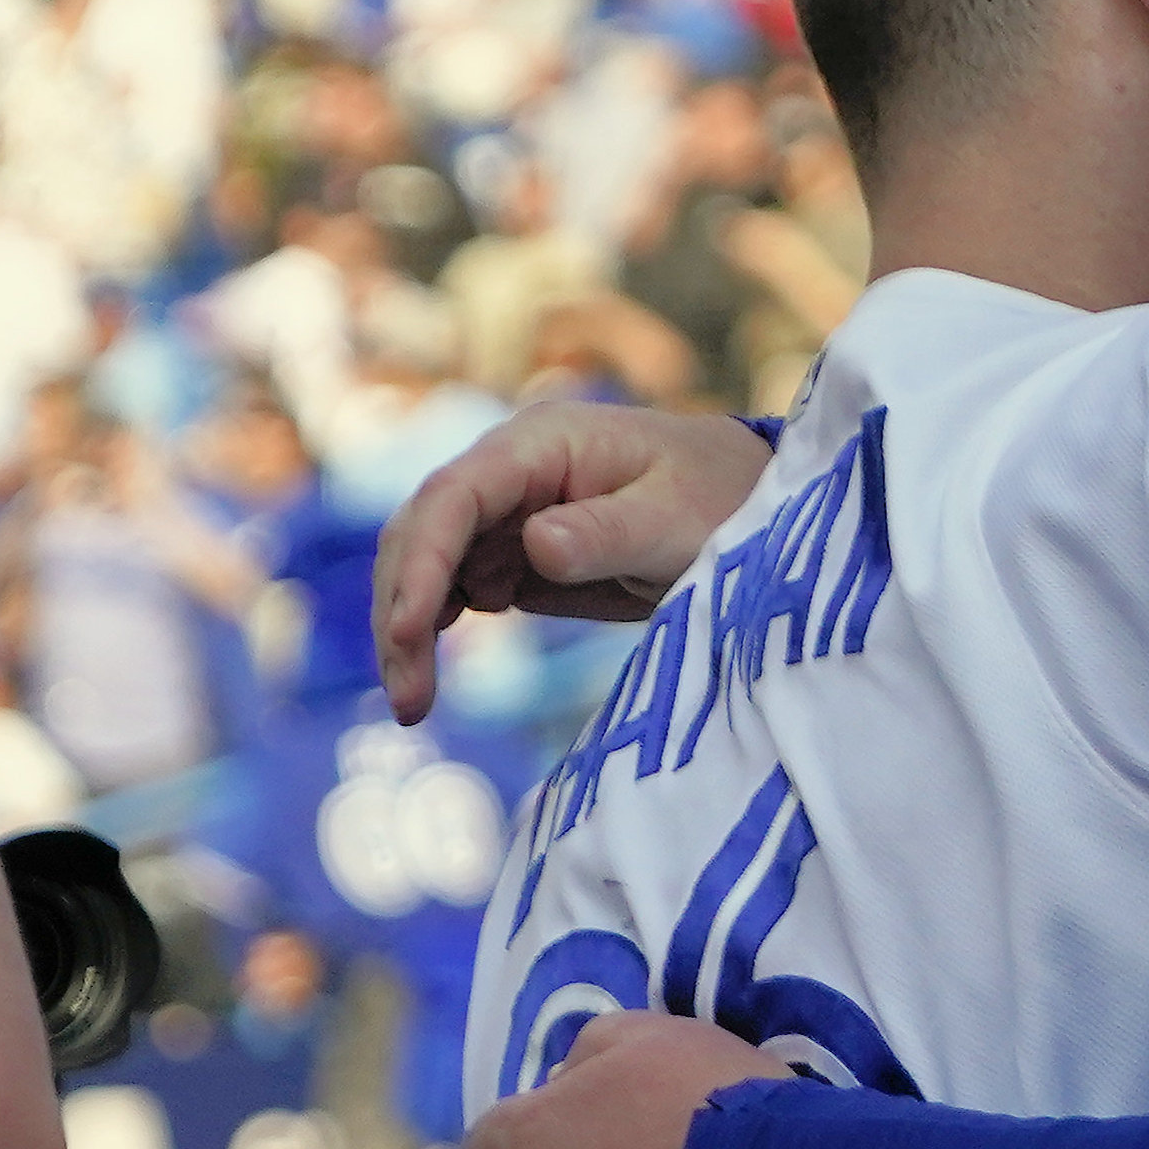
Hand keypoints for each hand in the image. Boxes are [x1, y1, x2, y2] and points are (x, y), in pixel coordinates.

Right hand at [374, 404, 774, 722]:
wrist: (747, 504)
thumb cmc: (721, 499)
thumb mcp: (676, 522)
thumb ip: (608, 532)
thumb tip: (533, 544)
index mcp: (541, 444)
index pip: (455, 497)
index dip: (422, 563)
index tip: (410, 631)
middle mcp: (509, 472)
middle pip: (421, 534)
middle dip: (402, 612)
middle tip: (409, 701)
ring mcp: (507, 513)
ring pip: (428, 566)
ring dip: (408, 630)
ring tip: (414, 705)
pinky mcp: (516, 555)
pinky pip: (457, 587)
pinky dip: (436, 628)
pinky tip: (432, 678)